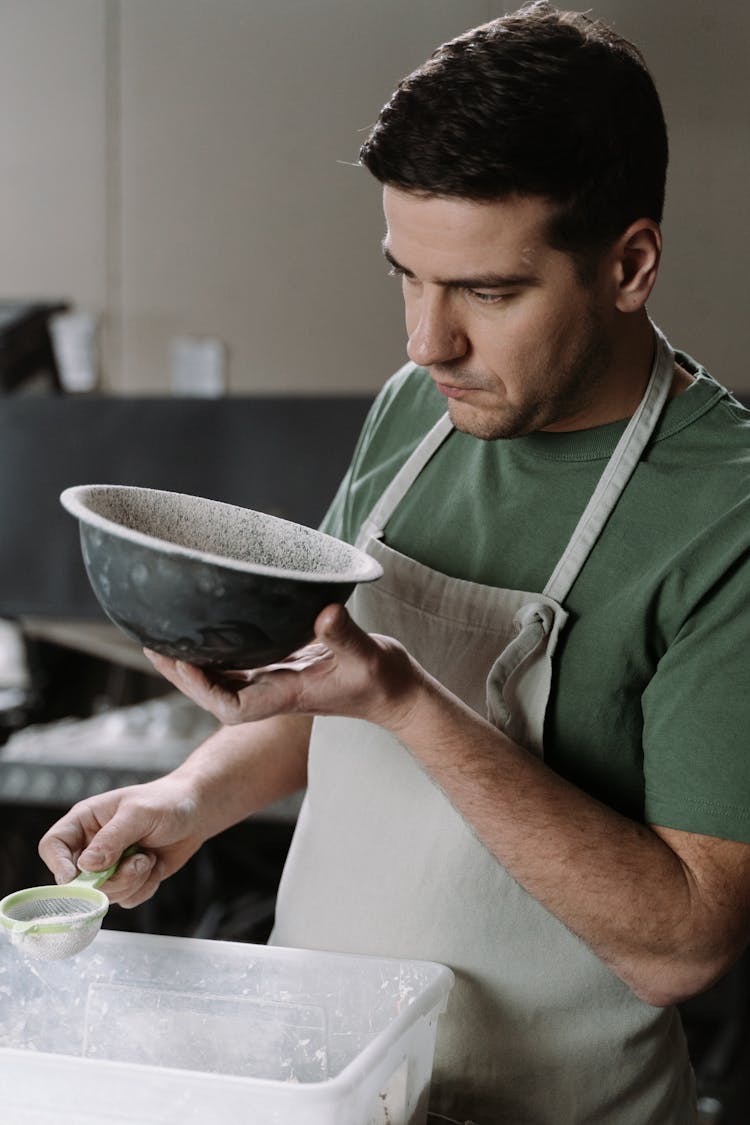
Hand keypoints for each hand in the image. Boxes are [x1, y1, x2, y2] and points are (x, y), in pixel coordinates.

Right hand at [38, 775, 205, 907]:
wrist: (196, 812)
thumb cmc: (167, 802)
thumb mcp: (138, 814)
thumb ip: (112, 838)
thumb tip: (86, 865)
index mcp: (86, 821)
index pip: (53, 845)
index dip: (58, 864)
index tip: (77, 876)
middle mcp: (92, 845)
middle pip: (78, 880)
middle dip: (109, 880)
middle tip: (137, 863)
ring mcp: (109, 865)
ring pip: (104, 894)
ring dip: (131, 882)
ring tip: (148, 859)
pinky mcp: (128, 879)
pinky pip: (126, 899)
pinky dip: (144, 887)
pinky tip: (155, 866)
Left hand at [143, 604, 421, 730]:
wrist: (396, 693)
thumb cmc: (384, 680)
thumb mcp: (368, 656)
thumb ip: (344, 636)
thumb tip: (324, 613)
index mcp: (286, 696)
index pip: (230, 705)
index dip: (201, 687)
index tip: (181, 662)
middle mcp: (274, 692)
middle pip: (214, 692)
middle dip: (181, 672)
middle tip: (149, 642)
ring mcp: (276, 682)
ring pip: (223, 678)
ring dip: (193, 662)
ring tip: (162, 636)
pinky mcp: (284, 669)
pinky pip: (240, 664)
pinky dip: (218, 652)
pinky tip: (204, 633)